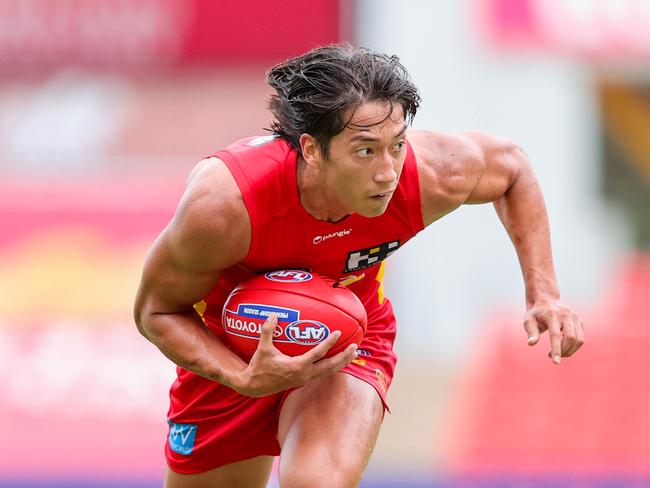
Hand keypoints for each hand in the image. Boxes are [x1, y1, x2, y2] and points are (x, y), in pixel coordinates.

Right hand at [231, 314, 357, 396]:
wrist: (254, 386)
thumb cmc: (259, 367)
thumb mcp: (262, 348)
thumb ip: (267, 331)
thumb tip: (273, 315)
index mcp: (297, 366)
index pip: (317, 354)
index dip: (328, 343)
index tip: (338, 333)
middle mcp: (304, 374)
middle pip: (330, 366)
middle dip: (344, 357)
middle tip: (355, 347)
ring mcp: (305, 379)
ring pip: (329, 372)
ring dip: (342, 363)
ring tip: (353, 354)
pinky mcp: (303, 380)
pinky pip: (323, 373)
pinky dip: (333, 366)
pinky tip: (338, 360)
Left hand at [523, 296, 583, 363]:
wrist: (546, 300)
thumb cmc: (535, 314)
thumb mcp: (528, 321)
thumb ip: (531, 332)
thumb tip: (531, 343)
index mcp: (551, 315)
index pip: (556, 335)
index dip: (556, 350)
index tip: (555, 362)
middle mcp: (565, 315)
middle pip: (570, 338)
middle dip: (563, 351)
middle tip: (551, 356)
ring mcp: (574, 317)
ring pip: (579, 340)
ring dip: (570, 351)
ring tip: (558, 353)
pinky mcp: (579, 320)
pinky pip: (581, 338)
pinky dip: (573, 346)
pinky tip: (563, 345)